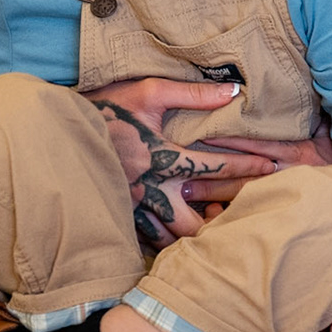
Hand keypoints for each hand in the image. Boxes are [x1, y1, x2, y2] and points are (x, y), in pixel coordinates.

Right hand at [82, 78, 277, 251]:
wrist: (59, 131)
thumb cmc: (107, 109)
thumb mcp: (148, 93)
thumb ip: (192, 94)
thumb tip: (233, 91)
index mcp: (163, 157)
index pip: (216, 166)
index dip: (248, 166)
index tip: (272, 167)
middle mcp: (152, 188)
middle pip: (199, 219)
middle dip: (226, 217)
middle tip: (249, 209)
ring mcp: (135, 206)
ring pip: (174, 237)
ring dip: (198, 234)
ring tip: (221, 225)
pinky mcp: (121, 215)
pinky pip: (151, 240)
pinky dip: (172, 240)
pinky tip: (186, 233)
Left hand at [190, 111, 331, 209]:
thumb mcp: (330, 128)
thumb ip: (312, 113)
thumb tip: (293, 88)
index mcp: (299, 152)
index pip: (261, 143)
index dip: (233, 139)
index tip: (205, 133)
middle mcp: (290, 174)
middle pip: (246, 173)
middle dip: (214, 172)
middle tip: (182, 172)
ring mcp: (287, 192)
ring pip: (246, 193)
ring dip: (216, 193)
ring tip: (186, 191)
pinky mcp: (286, 206)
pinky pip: (255, 210)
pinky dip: (232, 213)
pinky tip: (209, 214)